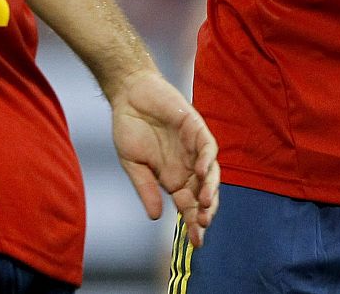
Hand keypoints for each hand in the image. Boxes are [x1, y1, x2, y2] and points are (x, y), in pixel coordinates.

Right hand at [109, 69, 218, 247]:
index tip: (195, 242)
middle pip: (203, 192)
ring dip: (209, 188)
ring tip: (205, 205)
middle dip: (205, 211)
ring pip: (210, 172)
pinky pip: (207, 146)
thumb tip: (154, 216)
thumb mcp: (133, 166)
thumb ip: (146, 189)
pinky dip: (206, 159)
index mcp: (172, 177)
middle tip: (203, 228)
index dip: (193, 222)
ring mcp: (193, 147)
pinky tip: (201, 173)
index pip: (187, 204)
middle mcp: (187, 164)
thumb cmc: (130, 129)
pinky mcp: (196, 127)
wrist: (130, 96)